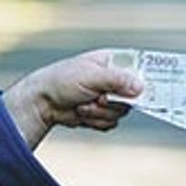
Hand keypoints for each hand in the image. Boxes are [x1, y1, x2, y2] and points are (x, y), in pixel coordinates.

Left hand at [3, 49, 142, 148]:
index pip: (138, 69)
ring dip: (100, 112)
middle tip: (99, 98)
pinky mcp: (102, 114)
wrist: (43, 103)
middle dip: (113, 101)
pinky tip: (82, 112)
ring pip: (121, 112)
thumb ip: (117, 79)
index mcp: (112, 63)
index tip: (142, 91)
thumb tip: (140, 86)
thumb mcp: (90, 76)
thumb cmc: (62, 80)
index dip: (142, 80)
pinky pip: (111, 123)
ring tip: (83, 104)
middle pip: (133, 96)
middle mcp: (113, 80)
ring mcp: (109, 98)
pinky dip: (96, 121)